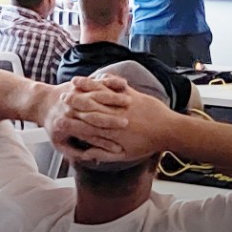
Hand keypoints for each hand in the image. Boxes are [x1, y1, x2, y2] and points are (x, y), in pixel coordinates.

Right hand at [57, 75, 176, 164]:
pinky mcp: (133, 93)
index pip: (88, 124)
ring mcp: (124, 102)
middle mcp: (116, 115)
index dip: (73, 119)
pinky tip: (95, 77)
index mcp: (112, 131)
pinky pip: (115, 84)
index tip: (61, 117)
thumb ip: (104, 153)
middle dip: (74, 99)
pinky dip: (104, 80)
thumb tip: (88, 155)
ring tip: (73, 83)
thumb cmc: (148, 144)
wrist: (170, 129)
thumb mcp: (125, 155)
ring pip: (101, 92)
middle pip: (90, 105)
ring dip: (86, 86)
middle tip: (61, 96)